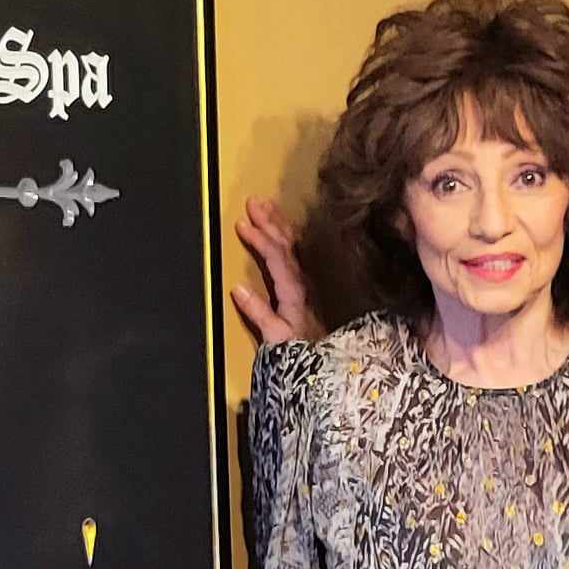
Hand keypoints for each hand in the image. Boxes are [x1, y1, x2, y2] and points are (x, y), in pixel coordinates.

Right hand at [231, 197, 320, 344]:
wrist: (332, 367)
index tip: (242, 223)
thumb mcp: (276, 339)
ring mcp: (309, 283)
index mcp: (294, 292)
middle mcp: (304, 282)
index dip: (260, 238)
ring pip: (296, 246)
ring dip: (280, 224)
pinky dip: (292, 237)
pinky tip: (286, 229)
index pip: (276, 257)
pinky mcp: (311, 287)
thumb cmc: (303, 356)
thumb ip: (258, 313)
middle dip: (269, 221)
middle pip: (287, 245)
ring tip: (267, 205)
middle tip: (254, 201)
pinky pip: (301, 253)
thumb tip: (236, 288)